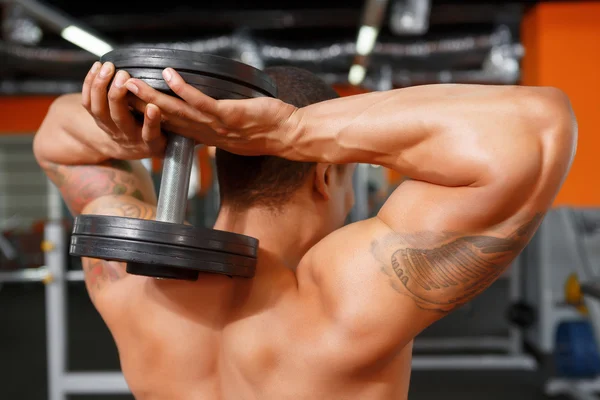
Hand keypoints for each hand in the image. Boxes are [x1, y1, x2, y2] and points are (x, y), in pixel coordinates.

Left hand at [81, 61, 166, 158]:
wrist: (132, 147)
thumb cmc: (158, 135)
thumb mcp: (171, 137)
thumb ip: (175, 122)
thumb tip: (192, 104)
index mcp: (149, 142)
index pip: (149, 134)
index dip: (150, 121)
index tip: (153, 106)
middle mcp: (127, 136)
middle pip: (118, 118)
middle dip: (118, 95)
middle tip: (124, 76)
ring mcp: (110, 128)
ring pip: (99, 109)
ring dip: (101, 86)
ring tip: (109, 67)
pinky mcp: (97, 119)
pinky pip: (88, 102)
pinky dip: (90, 83)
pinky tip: (97, 67)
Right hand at [123, 68, 298, 155]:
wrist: (288, 135)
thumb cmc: (265, 131)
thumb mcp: (234, 132)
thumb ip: (216, 125)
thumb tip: (205, 115)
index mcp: (205, 136)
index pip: (171, 126)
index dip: (147, 117)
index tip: (127, 107)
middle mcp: (206, 133)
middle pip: (167, 119)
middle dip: (140, 105)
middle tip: (117, 91)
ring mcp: (216, 125)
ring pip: (178, 111)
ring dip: (153, 97)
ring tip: (132, 83)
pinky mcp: (229, 115)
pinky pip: (203, 102)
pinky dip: (184, 89)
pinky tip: (170, 75)